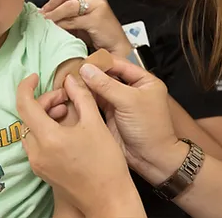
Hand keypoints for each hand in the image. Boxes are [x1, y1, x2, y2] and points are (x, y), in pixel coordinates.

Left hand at [17, 74, 141, 215]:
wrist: (108, 199)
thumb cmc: (105, 163)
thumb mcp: (95, 123)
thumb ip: (81, 97)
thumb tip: (70, 80)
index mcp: (48, 138)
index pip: (24, 105)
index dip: (26, 86)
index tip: (35, 76)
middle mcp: (36, 152)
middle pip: (28, 116)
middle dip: (45, 101)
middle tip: (66, 97)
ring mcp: (37, 163)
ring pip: (31, 130)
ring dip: (44, 115)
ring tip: (68, 111)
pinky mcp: (42, 171)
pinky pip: (36, 143)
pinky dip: (45, 130)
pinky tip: (65, 128)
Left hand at [40, 0, 131, 56]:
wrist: (116, 49)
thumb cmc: (98, 36)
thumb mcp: (81, 21)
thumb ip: (68, 14)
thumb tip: (45, 14)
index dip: (52, 0)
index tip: (42, 11)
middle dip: (51, 6)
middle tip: (41, 17)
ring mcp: (97, 6)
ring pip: (68, 6)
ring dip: (54, 16)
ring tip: (46, 24)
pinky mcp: (97, 18)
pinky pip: (73, 20)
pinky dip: (62, 25)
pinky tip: (56, 31)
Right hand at [79, 56, 178, 176]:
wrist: (151, 159)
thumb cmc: (150, 129)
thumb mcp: (129, 102)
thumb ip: (107, 85)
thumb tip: (86, 69)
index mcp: (144, 80)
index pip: (119, 64)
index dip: (101, 62)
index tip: (83, 61)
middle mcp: (131, 88)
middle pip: (108, 75)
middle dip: (91, 73)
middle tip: (73, 70)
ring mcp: (120, 101)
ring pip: (100, 88)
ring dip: (86, 85)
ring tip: (70, 80)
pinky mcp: (110, 114)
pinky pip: (95, 101)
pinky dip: (85, 97)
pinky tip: (73, 93)